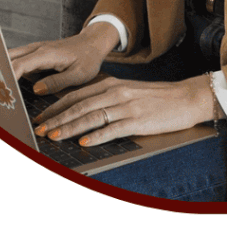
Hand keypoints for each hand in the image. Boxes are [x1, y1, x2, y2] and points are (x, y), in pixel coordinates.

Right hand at [8, 21, 119, 94]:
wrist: (92, 43)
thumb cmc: (88, 59)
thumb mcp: (78, 74)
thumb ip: (57, 82)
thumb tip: (36, 90)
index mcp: (46, 54)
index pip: (19, 65)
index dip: (8, 77)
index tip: (0, 89)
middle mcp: (36, 49)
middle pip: (8, 58)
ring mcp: (34, 50)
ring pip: (10, 57)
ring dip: (1, 69)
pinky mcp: (35, 54)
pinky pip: (17, 60)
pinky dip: (9, 69)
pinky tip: (6, 81)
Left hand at [34, 75, 213, 146]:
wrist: (186, 98)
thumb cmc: (156, 98)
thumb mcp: (127, 92)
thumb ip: (106, 98)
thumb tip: (82, 111)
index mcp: (110, 84)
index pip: (76, 96)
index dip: (55, 107)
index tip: (41, 118)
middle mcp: (115, 93)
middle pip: (78, 106)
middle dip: (56, 119)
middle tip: (39, 130)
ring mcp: (126, 107)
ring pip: (91, 117)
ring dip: (69, 128)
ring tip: (54, 137)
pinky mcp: (138, 121)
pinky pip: (112, 129)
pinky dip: (97, 136)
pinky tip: (84, 142)